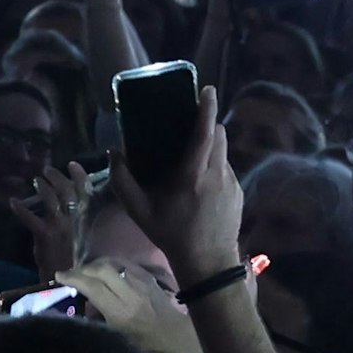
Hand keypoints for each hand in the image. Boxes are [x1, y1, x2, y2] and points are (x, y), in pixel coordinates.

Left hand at [10, 161, 89, 279]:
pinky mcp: (45, 235)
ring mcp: (60, 226)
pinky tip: (12, 201)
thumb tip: (79, 209)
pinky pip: (30, 218)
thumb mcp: (89, 240)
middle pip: (67, 191)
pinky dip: (20, 209)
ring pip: (51, 200)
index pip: (86, 192)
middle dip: (57, 177)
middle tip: (47, 170)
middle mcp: (75, 219)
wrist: (72, 283)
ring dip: (42, 188)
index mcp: (87, 219)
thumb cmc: (82, 264)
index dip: (79, 176)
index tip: (73, 165)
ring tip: (35, 180)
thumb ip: (84, 224)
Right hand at [59, 258, 204, 352]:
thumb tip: (83, 300)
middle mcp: (130, 293)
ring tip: (87, 271)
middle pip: (100, 269)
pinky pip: (125, 264)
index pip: (92, 286)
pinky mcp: (149, 278)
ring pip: (112, 263)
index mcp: (120, 312)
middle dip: (82, 269)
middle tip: (72, 273)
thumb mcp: (117, 335)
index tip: (59, 276)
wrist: (178, 337)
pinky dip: (111, 265)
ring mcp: (142, 282)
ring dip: (96, 265)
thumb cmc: (145, 344)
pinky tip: (107, 271)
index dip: (72, 278)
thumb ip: (99, 315)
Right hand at [109, 85, 241, 277]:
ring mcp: (231, 182)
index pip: (205, 134)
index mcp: (193, 175)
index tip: (208, 90)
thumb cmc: (170, 234)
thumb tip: (114, 153)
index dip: (207, 109)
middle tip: (190, 123)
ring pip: (223, 152)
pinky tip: (199, 183)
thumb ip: (122, 179)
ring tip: (191, 156)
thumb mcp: (138, 210)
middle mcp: (217, 174)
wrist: (208, 262)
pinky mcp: (238, 192)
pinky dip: (213, 165)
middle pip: (219, 135)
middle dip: (207, 124)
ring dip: (210, 146)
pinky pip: (225, 168)